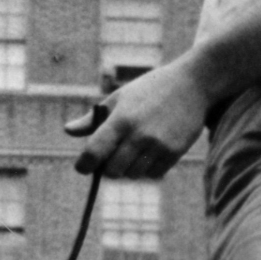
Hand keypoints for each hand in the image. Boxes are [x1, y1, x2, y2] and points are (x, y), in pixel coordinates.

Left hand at [67, 57, 210, 178]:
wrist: (193, 85)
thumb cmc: (150, 90)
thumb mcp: (119, 98)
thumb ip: (93, 119)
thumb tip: (68, 130)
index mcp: (121, 119)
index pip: (94, 152)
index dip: (84, 165)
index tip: (82, 168)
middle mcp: (139, 135)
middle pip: (112, 171)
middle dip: (107, 168)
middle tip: (109, 158)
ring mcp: (159, 146)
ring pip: (133, 175)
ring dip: (128, 168)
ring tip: (133, 150)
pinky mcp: (175, 153)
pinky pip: (153, 174)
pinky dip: (147, 169)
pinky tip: (150, 152)